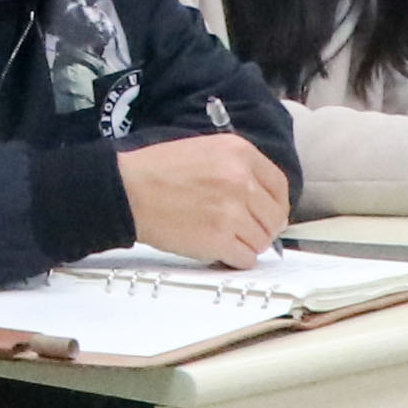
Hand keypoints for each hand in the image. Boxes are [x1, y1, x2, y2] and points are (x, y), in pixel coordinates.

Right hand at [113, 131, 287, 266]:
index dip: (276, 204)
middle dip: (263, 228)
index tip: (268, 214)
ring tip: (225, 238)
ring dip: (247, 244)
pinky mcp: (219, 239)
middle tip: (244, 231)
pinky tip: (219, 250)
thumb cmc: (157, 170)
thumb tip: (262, 199)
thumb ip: (238, 168)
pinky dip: (235, 258)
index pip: (280, 185)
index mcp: (240, 153)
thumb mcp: (205, 149)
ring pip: (262, 240)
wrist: (127, 189)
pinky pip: (245, 258)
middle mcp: (241, 180)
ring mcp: (232, 211)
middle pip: (274, 217)